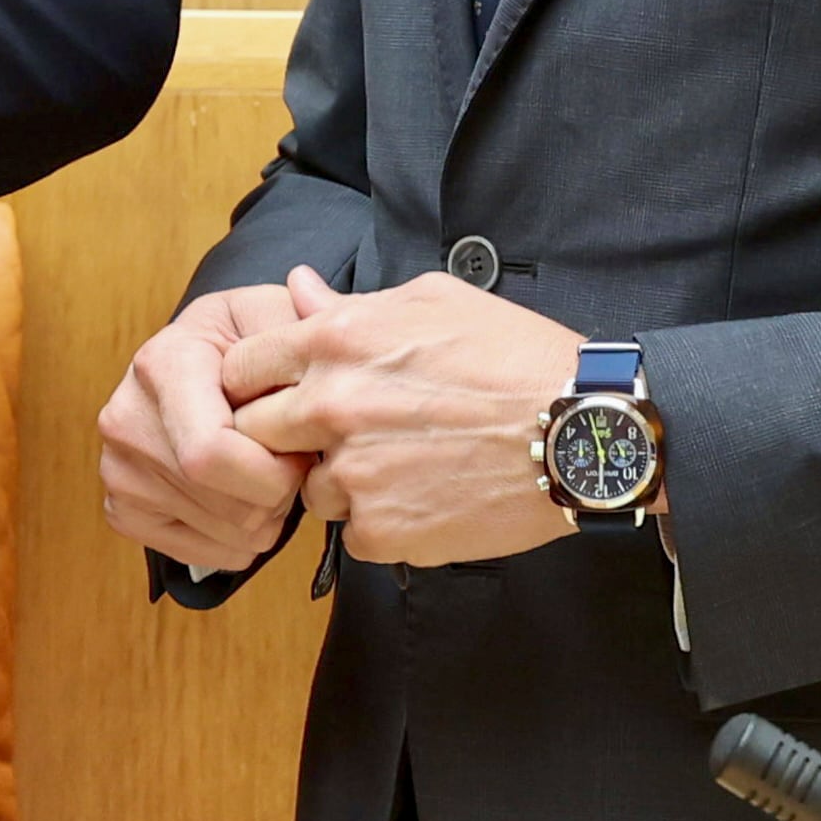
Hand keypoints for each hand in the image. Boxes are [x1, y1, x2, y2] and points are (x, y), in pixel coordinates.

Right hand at [98, 284, 313, 572]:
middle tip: (289, 464)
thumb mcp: (278, 315)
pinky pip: (193, 554)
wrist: (203, 362)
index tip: (301, 448)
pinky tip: (240, 501)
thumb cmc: (247, 340)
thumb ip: (306, 318)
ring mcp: (116, 465)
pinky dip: (234, 541)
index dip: (276, 471)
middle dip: (278, 496)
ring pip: (218, 531)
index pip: (211, 455)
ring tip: (264, 475)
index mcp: (162, 362)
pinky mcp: (121, 503)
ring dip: (262, 518)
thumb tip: (307, 289)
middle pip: (224, 502)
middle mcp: (125, 415)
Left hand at [224, 266, 582, 565]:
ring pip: (310, 488)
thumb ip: (349, 302)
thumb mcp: (431, 301)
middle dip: (286, 435)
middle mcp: (333, 407)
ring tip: (402, 465)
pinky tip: (426, 496)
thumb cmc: (514, 356)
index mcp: (337, 340)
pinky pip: (352, 534)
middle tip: (337, 436)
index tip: (279, 393)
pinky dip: (380, 523)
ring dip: (340, 482)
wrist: (579, 430)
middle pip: (256, 433)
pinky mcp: (383, 532)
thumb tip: (296, 286)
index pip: (241, 366)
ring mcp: (355, 474)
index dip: (256, 382)